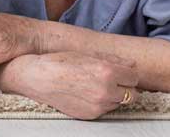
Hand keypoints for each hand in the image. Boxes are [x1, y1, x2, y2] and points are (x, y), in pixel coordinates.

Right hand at [14, 52, 138, 119]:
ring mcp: (98, 105)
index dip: (127, 73)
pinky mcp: (90, 115)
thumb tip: (131, 64)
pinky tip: (86, 93)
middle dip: (124, 87)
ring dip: (113, 96)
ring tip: (94, 86)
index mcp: (106, 71)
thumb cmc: (58, 62)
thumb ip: (113, 59)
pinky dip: (101, 103)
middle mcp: (105, 91)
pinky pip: (105, 110)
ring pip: (119, 103)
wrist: (35, 77)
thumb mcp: (86, 54)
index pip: (134, 77)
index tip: (119, 71)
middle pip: (132, 94)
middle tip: (110, 80)